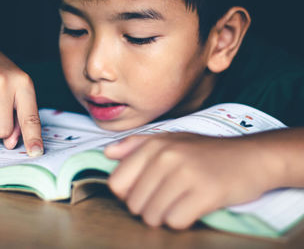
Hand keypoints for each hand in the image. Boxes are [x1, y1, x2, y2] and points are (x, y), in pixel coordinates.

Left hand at [104, 132, 275, 228]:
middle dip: (149, 207)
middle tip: (169, 197)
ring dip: (165, 216)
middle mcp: (166, 157)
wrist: (252, 157)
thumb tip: (108, 153)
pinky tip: (193, 207)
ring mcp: (185, 174)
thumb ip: (136, 145)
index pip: (116, 183)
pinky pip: (175, 221)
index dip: (128, 194)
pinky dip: (182, 220)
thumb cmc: (207, 152)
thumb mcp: (171, 139)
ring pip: (152, 216)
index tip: (146, 192)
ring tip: (180, 202)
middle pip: (133, 204)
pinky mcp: (205, 192)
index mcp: (153, 145)